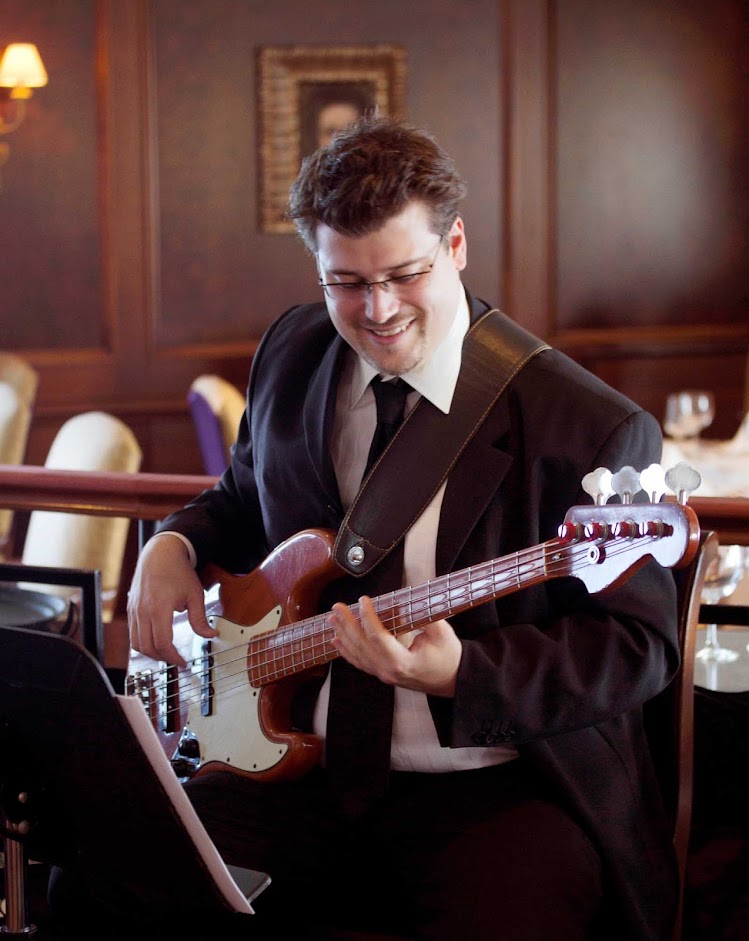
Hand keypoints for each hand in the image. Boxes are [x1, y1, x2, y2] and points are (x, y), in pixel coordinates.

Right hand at [127, 534, 215, 666]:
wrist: (160, 553)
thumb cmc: (178, 572)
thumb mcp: (195, 595)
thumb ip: (200, 619)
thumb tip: (210, 635)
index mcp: (159, 608)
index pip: (162, 643)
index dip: (173, 657)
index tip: (183, 663)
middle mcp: (143, 611)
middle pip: (147, 647)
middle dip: (163, 658)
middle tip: (176, 660)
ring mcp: (134, 610)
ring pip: (136, 643)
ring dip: (151, 653)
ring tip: (167, 653)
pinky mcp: (131, 608)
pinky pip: (132, 633)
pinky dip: (143, 642)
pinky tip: (156, 641)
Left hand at [328, 595, 461, 696]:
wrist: (453, 680)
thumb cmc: (449, 657)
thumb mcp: (442, 633)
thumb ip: (423, 616)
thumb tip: (406, 600)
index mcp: (402, 662)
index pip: (377, 637)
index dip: (368, 617)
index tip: (363, 600)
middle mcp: (389, 671)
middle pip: (362, 646)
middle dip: (347, 624)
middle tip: (337, 608)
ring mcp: (384, 675)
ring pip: (358, 655)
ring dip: (343, 635)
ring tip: (332, 620)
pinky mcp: (384, 674)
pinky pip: (361, 663)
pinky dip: (347, 651)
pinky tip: (338, 641)